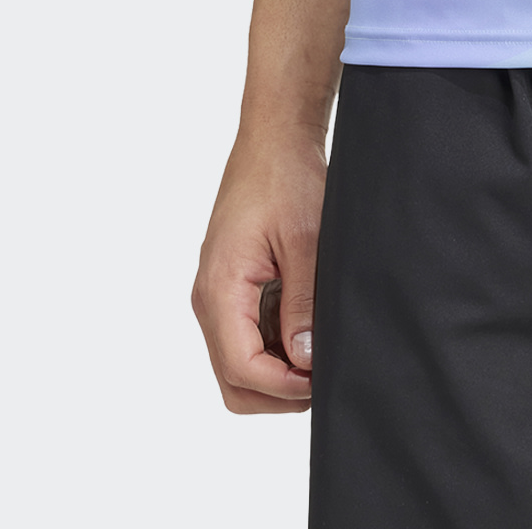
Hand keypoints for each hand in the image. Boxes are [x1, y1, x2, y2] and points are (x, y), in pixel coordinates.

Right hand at [191, 132, 327, 412]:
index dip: (283, 386)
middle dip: (277, 391)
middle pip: (234, 379)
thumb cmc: (286, 178)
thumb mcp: (305, 240)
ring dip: (275, 372)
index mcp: (221, 288)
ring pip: (237, 363)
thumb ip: (302, 303)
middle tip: (322, 375)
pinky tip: (304, 330)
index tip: (321, 378)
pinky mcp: (229, 287)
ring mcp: (217, 295)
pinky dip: (272, 348)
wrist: (273, 139)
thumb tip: (305, 360)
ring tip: (317, 354)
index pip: (241, 367)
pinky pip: (244, 336)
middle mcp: (209, 299)